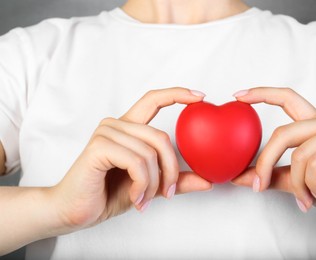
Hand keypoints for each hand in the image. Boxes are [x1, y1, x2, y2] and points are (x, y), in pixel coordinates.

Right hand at [51, 87, 211, 231]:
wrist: (75, 211)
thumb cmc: (108, 195)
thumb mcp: (150, 186)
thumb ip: (175, 181)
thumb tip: (207, 181)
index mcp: (128, 128)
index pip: (153, 100)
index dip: (177, 94)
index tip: (201, 96)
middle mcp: (116, 125)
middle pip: (160, 137)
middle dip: (170, 169)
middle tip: (168, 193)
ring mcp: (106, 133)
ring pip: (149, 152)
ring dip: (153, 182)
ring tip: (144, 199)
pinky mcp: (98, 146)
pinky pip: (136, 161)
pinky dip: (142, 184)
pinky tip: (135, 197)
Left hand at [232, 87, 315, 229]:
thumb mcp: (296, 181)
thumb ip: (271, 175)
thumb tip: (238, 176)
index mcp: (314, 125)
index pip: (287, 98)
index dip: (262, 93)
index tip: (237, 96)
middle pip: (282, 132)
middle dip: (265, 162)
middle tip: (259, 185)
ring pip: (299, 153)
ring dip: (296, 184)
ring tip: (305, 197)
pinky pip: (315, 163)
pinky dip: (311, 184)